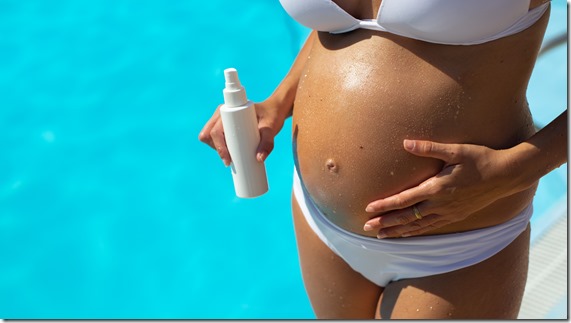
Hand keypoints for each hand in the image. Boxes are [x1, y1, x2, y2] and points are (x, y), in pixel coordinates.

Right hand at [198, 99, 286, 165]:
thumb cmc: (272, 116)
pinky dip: (217, 147)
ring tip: (233, 156)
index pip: (215, 131)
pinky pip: (213, 138)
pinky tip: (228, 154)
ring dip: (216, 148)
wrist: (273, 111)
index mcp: (230, 110)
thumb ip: (267, 143)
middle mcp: (222, 113)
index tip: (229, 161)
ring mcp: (221, 120)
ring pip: (208, 137)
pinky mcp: (224, 126)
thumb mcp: (271, 129)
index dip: (219, 147)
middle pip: (208, 134)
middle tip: (232, 160)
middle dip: (217, 149)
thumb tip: (258, 159)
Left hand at [363, 139, 522, 238]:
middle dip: (386, 223)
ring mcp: (449, 213)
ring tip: (381, 237)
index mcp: (437, 188)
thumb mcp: (455, 150)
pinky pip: (431, 228)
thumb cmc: (481, 158)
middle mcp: (441, 204)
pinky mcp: (456, 216)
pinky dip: (415, 232)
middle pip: (407, 218)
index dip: (385, 205)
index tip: (368, 209)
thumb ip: (429, 148)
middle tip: (367, 228)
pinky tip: (406, 234)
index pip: (405, 200)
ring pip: (417, 226)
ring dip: (398, 232)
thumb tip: (406, 142)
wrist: (507, 175)